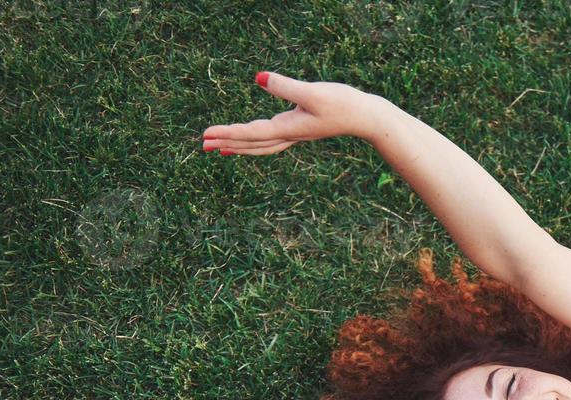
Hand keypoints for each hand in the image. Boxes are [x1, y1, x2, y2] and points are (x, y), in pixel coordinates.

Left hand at [201, 70, 386, 155]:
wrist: (367, 116)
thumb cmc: (343, 104)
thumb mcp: (313, 92)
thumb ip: (285, 86)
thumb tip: (259, 78)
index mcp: (289, 127)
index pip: (251, 132)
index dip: (227, 133)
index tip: (206, 135)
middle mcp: (289, 133)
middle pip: (252, 143)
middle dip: (227, 144)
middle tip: (203, 146)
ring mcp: (295, 132)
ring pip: (261, 144)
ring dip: (240, 147)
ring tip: (220, 150)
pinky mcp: (301, 127)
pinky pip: (272, 139)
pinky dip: (256, 142)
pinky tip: (252, 137)